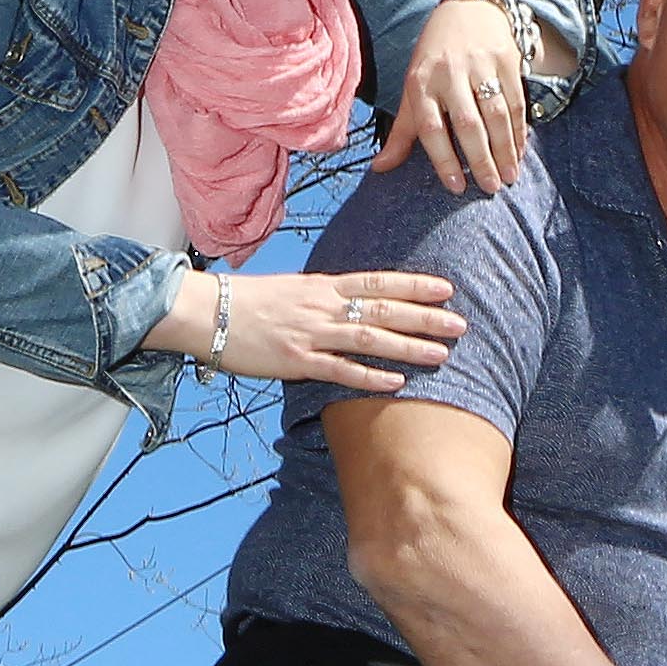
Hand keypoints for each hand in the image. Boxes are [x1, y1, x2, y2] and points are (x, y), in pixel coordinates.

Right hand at [162, 267, 464, 386]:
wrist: (206, 312)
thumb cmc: (246, 301)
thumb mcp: (291, 289)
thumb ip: (323, 297)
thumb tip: (351, 305)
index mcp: (322, 286)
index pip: (378, 282)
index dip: (414, 286)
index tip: (447, 290)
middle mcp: (322, 306)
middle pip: (383, 310)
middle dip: (424, 317)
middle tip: (459, 324)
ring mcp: (311, 333)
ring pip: (370, 339)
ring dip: (408, 347)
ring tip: (442, 355)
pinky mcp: (296, 361)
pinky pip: (340, 370)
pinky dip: (370, 376)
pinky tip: (397, 383)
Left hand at [372, 0, 539, 195]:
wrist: (466, 13)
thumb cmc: (434, 61)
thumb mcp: (413, 89)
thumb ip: (402, 131)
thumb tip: (379, 168)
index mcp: (421, 83)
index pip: (431, 127)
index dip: (443, 159)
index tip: (456, 186)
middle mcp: (450, 73)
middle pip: (467, 123)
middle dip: (480, 159)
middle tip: (490, 189)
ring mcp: (480, 65)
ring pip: (496, 114)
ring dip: (505, 149)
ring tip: (509, 177)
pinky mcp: (506, 60)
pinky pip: (516, 102)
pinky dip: (519, 131)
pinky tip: (519, 152)